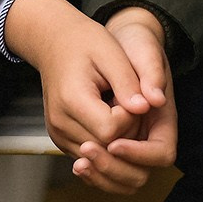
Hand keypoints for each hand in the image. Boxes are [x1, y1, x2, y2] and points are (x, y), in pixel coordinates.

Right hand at [4, 0, 167, 191]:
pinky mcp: (61, 140)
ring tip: (119, 109)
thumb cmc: (85, 43)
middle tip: (130, 103)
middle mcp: (60, 123)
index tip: (132, 96)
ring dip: (118, 140)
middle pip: (106, 148)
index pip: (111, 130)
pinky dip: (107, 144)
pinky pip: (92, 155)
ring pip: (100, 157)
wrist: (55, 44)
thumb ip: (128, 83)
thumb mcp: (111, 52)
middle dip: (128, 131)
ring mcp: (58, 135)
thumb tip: (147, 107)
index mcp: (72, 100)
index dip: (130, 118)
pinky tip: (111, 119)